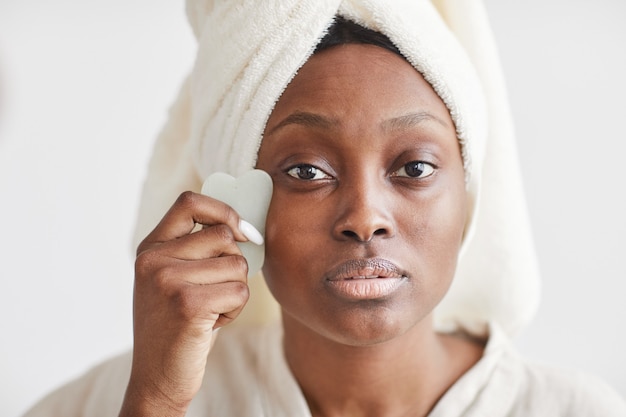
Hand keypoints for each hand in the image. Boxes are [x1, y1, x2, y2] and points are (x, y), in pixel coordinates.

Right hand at [120, 191, 250, 415]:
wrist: (157, 377)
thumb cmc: (176, 326)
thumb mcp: (174, 280)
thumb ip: (197, 250)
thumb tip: (247, 227)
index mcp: (150, 248)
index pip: (189, 202)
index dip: (223, 210)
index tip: (242, 231)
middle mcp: (153, 259)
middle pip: (224, 236)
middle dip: (234, 265)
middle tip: (216, 292)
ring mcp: (168, 280)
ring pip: (237, 264)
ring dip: (235, 290)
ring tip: (211, 310)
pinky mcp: (188, 304)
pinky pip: (240, 291)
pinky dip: (235, 309)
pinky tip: (213, 323)